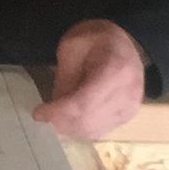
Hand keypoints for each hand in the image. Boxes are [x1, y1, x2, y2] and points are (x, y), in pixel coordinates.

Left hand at [33, 19, 146, 138]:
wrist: (126, 41)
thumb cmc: (97, 39)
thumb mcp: (72, 47)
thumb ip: (64, 78)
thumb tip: (54, 108)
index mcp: (116, 69)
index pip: (83, 103)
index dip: (58, 112)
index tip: (38, 113)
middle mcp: (128, 93)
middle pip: (88, 121)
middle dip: (61, 122)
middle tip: (44, 115)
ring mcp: (130, 107)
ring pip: (92, 130)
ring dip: (69, 128)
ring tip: (56, 115)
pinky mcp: (128, 116)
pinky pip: (100, 131)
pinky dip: (81, 129)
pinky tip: (70, 118)